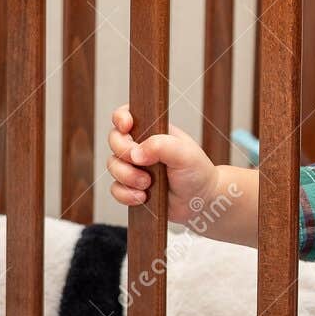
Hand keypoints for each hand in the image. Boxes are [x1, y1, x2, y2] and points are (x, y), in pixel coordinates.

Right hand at [107, 103, 220, 223]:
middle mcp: (140, 146)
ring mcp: (134, 167)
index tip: (127, 127)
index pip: (127, 115)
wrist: (202, 200)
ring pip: (113, 166)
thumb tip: (136, 153)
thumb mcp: (185, 153)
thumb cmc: (197, 171)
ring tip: (148, 184)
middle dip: (124, 153)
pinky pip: (115, 189)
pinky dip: (126, 194)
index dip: (121, 118)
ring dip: (127, 177)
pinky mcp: (131, 187)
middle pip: (114, 141)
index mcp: (153, 131)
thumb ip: (161, 146)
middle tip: (143, 163)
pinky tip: (143, 197)